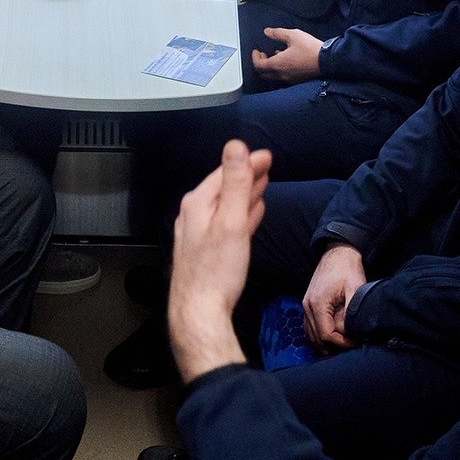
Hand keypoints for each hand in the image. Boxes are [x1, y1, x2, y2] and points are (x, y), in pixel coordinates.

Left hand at [168, 140, 272, 382]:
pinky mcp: (205, 251)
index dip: (246, 162)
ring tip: (261, 184)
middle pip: (223, 188)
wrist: (200, 313)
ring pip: (224, 206)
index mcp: (197, 205)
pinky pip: (225, 224)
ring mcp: (197, 234)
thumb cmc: (217, 270)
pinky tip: (251, 216)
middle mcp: (192, 216)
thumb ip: (235, 184)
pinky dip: (240, 215)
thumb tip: (236, 147)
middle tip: (267, 165)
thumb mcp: (231, 221)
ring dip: (243, 193)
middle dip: (245, 175)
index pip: (224, 173)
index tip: (267, 155)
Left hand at [251, 27, 322, 84]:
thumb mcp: (293, 35)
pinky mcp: (296, 80)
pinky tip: (286, 59)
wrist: (327, 60)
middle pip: (263, 73)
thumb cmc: (309, 48)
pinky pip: (283, 76)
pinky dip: (279, 69)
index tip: (256, 51)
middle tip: (263, 54)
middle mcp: (281, 74)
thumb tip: (267, 32)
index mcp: (277, 64)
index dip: (255, 58)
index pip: (258, 65)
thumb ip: (277, 34)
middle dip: (260, 63)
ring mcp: (289, 79)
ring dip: (270, 66)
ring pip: (273, 76)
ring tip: (274, 54)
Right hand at [301, 244, 367, 351]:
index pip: (326, 334)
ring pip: (311, 335)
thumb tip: (350, 332)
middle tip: (351, 345)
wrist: (338, 253)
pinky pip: (311, 326)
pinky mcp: (309, 304)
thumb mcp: (355, 289)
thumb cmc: (347, 268)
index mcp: (317, 303)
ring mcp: (306, 305)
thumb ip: (350, 312)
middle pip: (316, 338)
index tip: (355, 342)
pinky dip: (320, 335)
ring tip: (344, 344)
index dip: (341, 343)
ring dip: (326, 343)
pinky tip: (334, 336)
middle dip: (334, 346)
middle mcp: (307, 306)